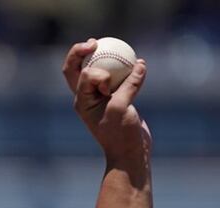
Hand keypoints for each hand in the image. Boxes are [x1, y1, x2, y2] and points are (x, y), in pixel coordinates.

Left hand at [62, 38, 151, 165]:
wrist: (130, 154)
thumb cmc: (120, 134)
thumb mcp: (121, 108)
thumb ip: (128, 85)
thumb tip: (140, 63)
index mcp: (82, 100)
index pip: (81, 74)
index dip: (95, 72)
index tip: (107, 85)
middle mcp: (88, 96)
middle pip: (79, 68)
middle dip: (82, 52)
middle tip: (94, 41)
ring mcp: (103, 97)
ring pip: (102, 70)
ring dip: (109, 59)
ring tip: (120, 48)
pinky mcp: (119, 99)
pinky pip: (121, 78)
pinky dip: (130, 70)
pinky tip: (140, 63)